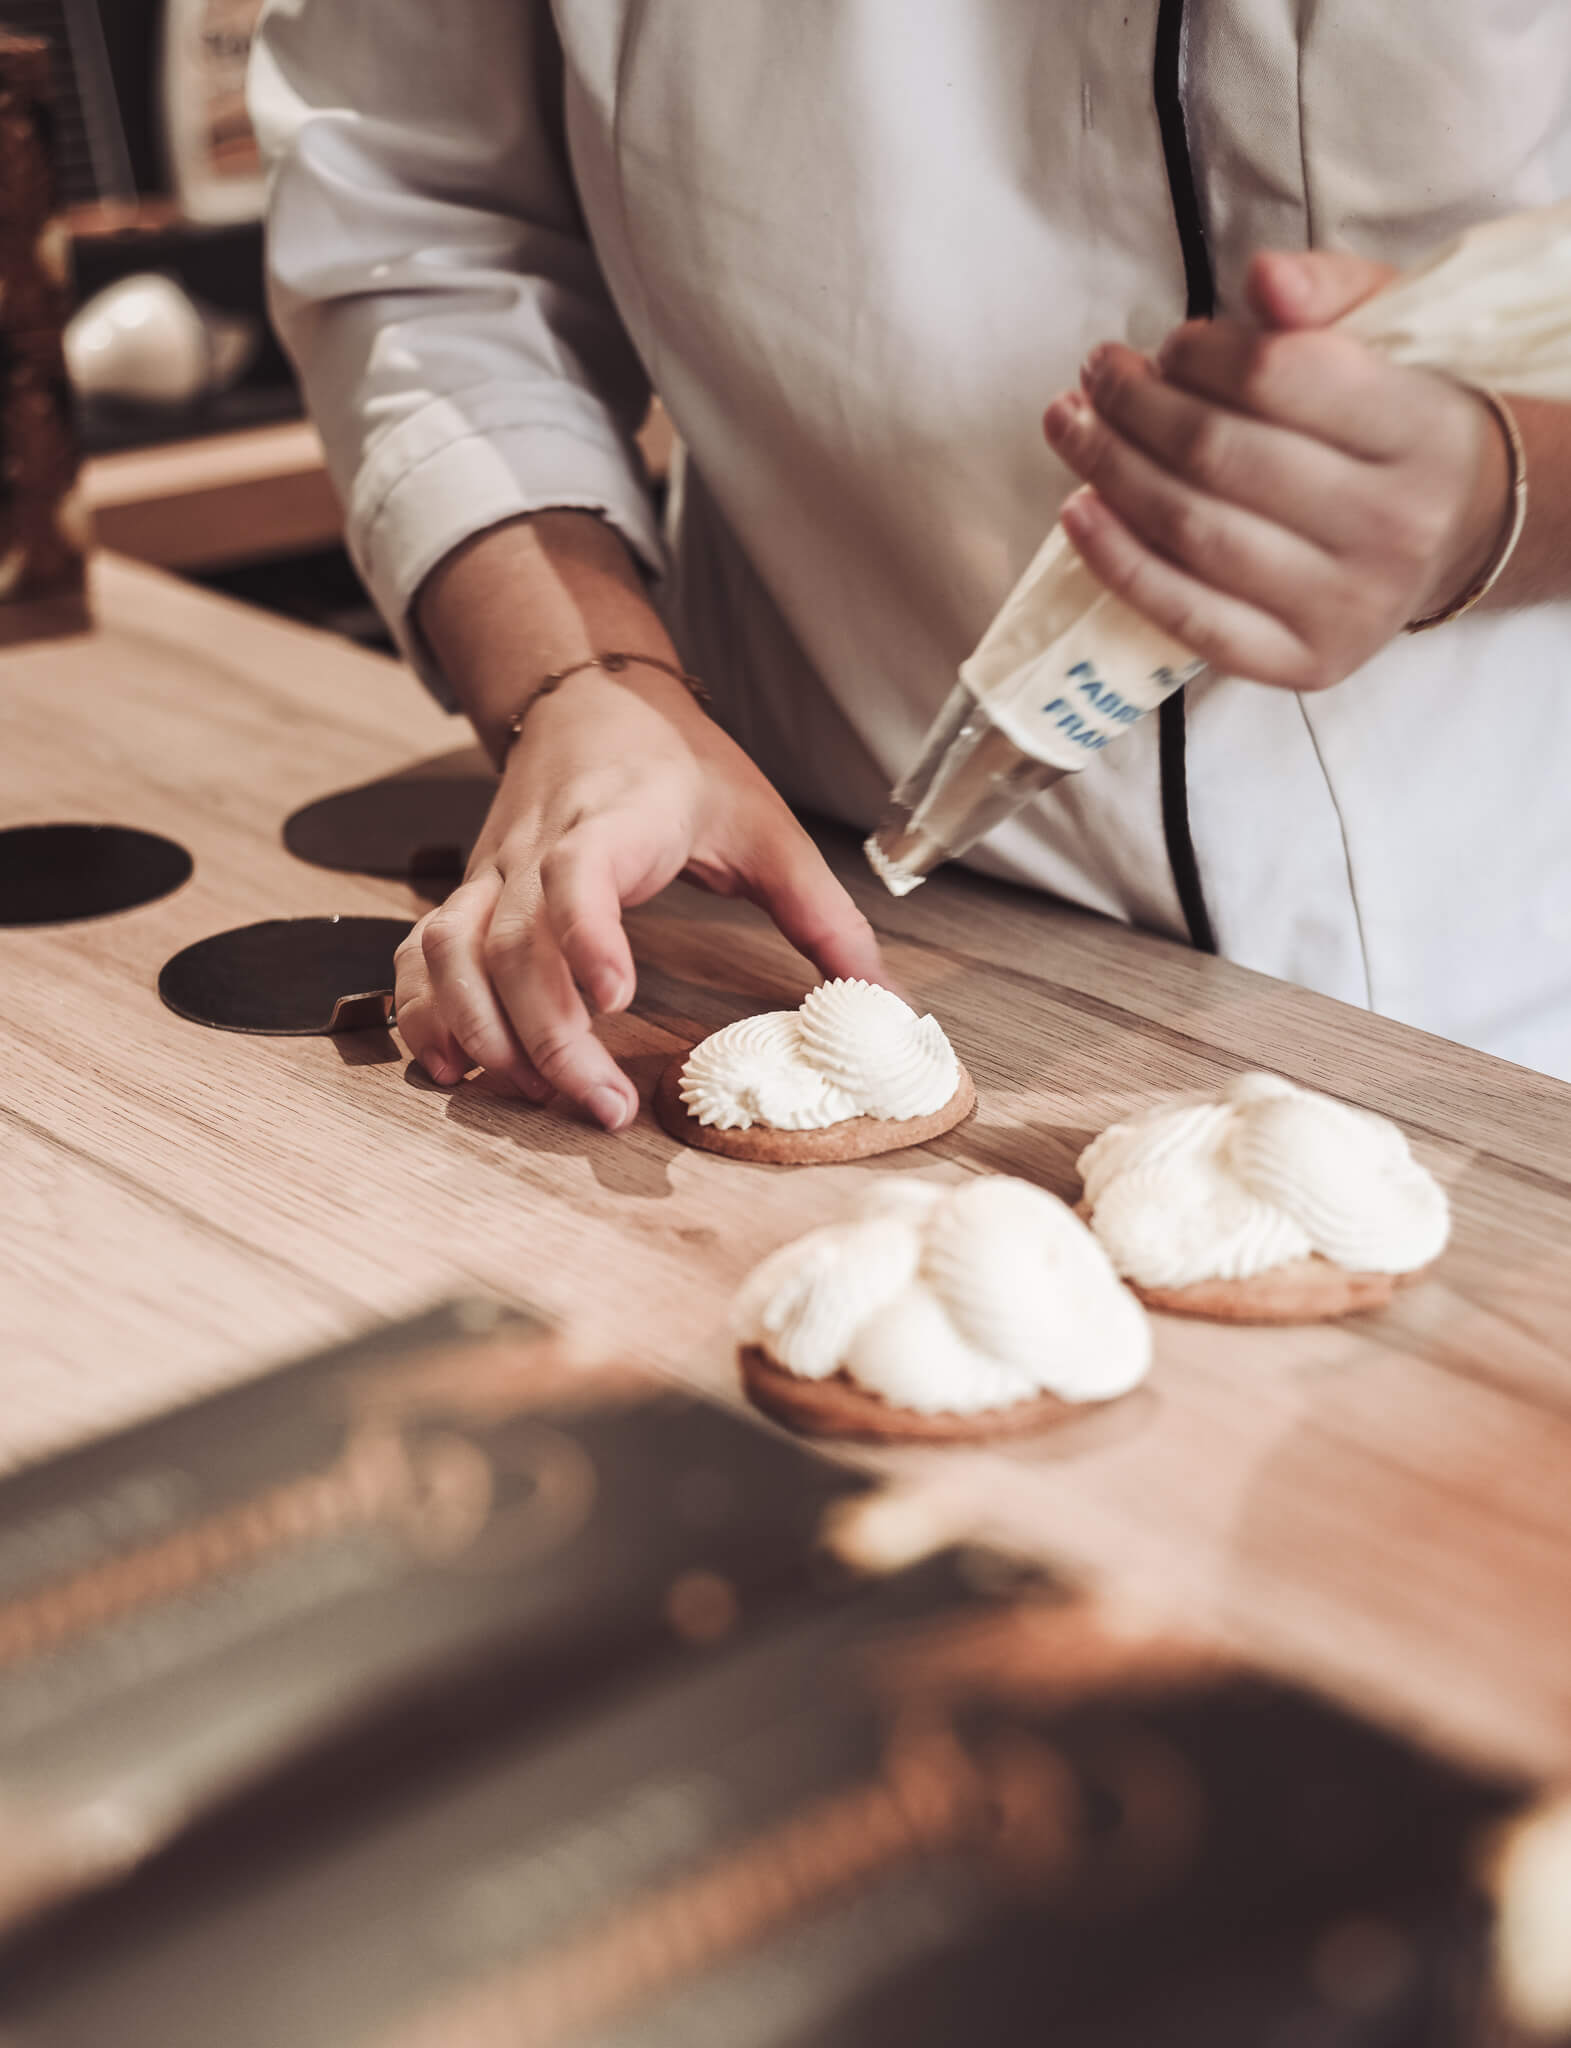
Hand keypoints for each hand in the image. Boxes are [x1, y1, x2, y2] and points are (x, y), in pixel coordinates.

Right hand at [391, 667, 884, 1129]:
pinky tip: (450, 1068)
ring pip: (452, 953)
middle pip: (512, 942)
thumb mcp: (767, 827)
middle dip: (548, 1036)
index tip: (613, 998)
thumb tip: (881, 1002)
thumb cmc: (680, 766)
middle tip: (602, 1106)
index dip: (586, 934)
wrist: (591, 697)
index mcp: (614, 818)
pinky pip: (422, 957)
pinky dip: (424, 1013)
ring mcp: (490, 873)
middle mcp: (535, 848)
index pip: (579, 871)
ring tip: (530, 1096)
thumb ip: (824, 915)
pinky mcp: (467, 897)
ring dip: (481, 1032)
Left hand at [1042, 249, 1512, 689]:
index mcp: (1422, 431)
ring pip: (1193, 533)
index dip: (1199, 352)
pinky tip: (1077, 511)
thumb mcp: (1388, 330)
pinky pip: (1188, 617)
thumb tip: (1262, 278)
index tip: (1165, 345)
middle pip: (1219, 456)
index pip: (1279, 375)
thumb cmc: (1400, 421)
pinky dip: (1119, 563)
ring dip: (1110, 472)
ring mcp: (1348, 606)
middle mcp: (1392, 527)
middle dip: (1134, 407)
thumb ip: (1327, 290)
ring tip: (1071, 427)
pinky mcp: (1304, 663)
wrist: (1463, 532)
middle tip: (1095, 378)